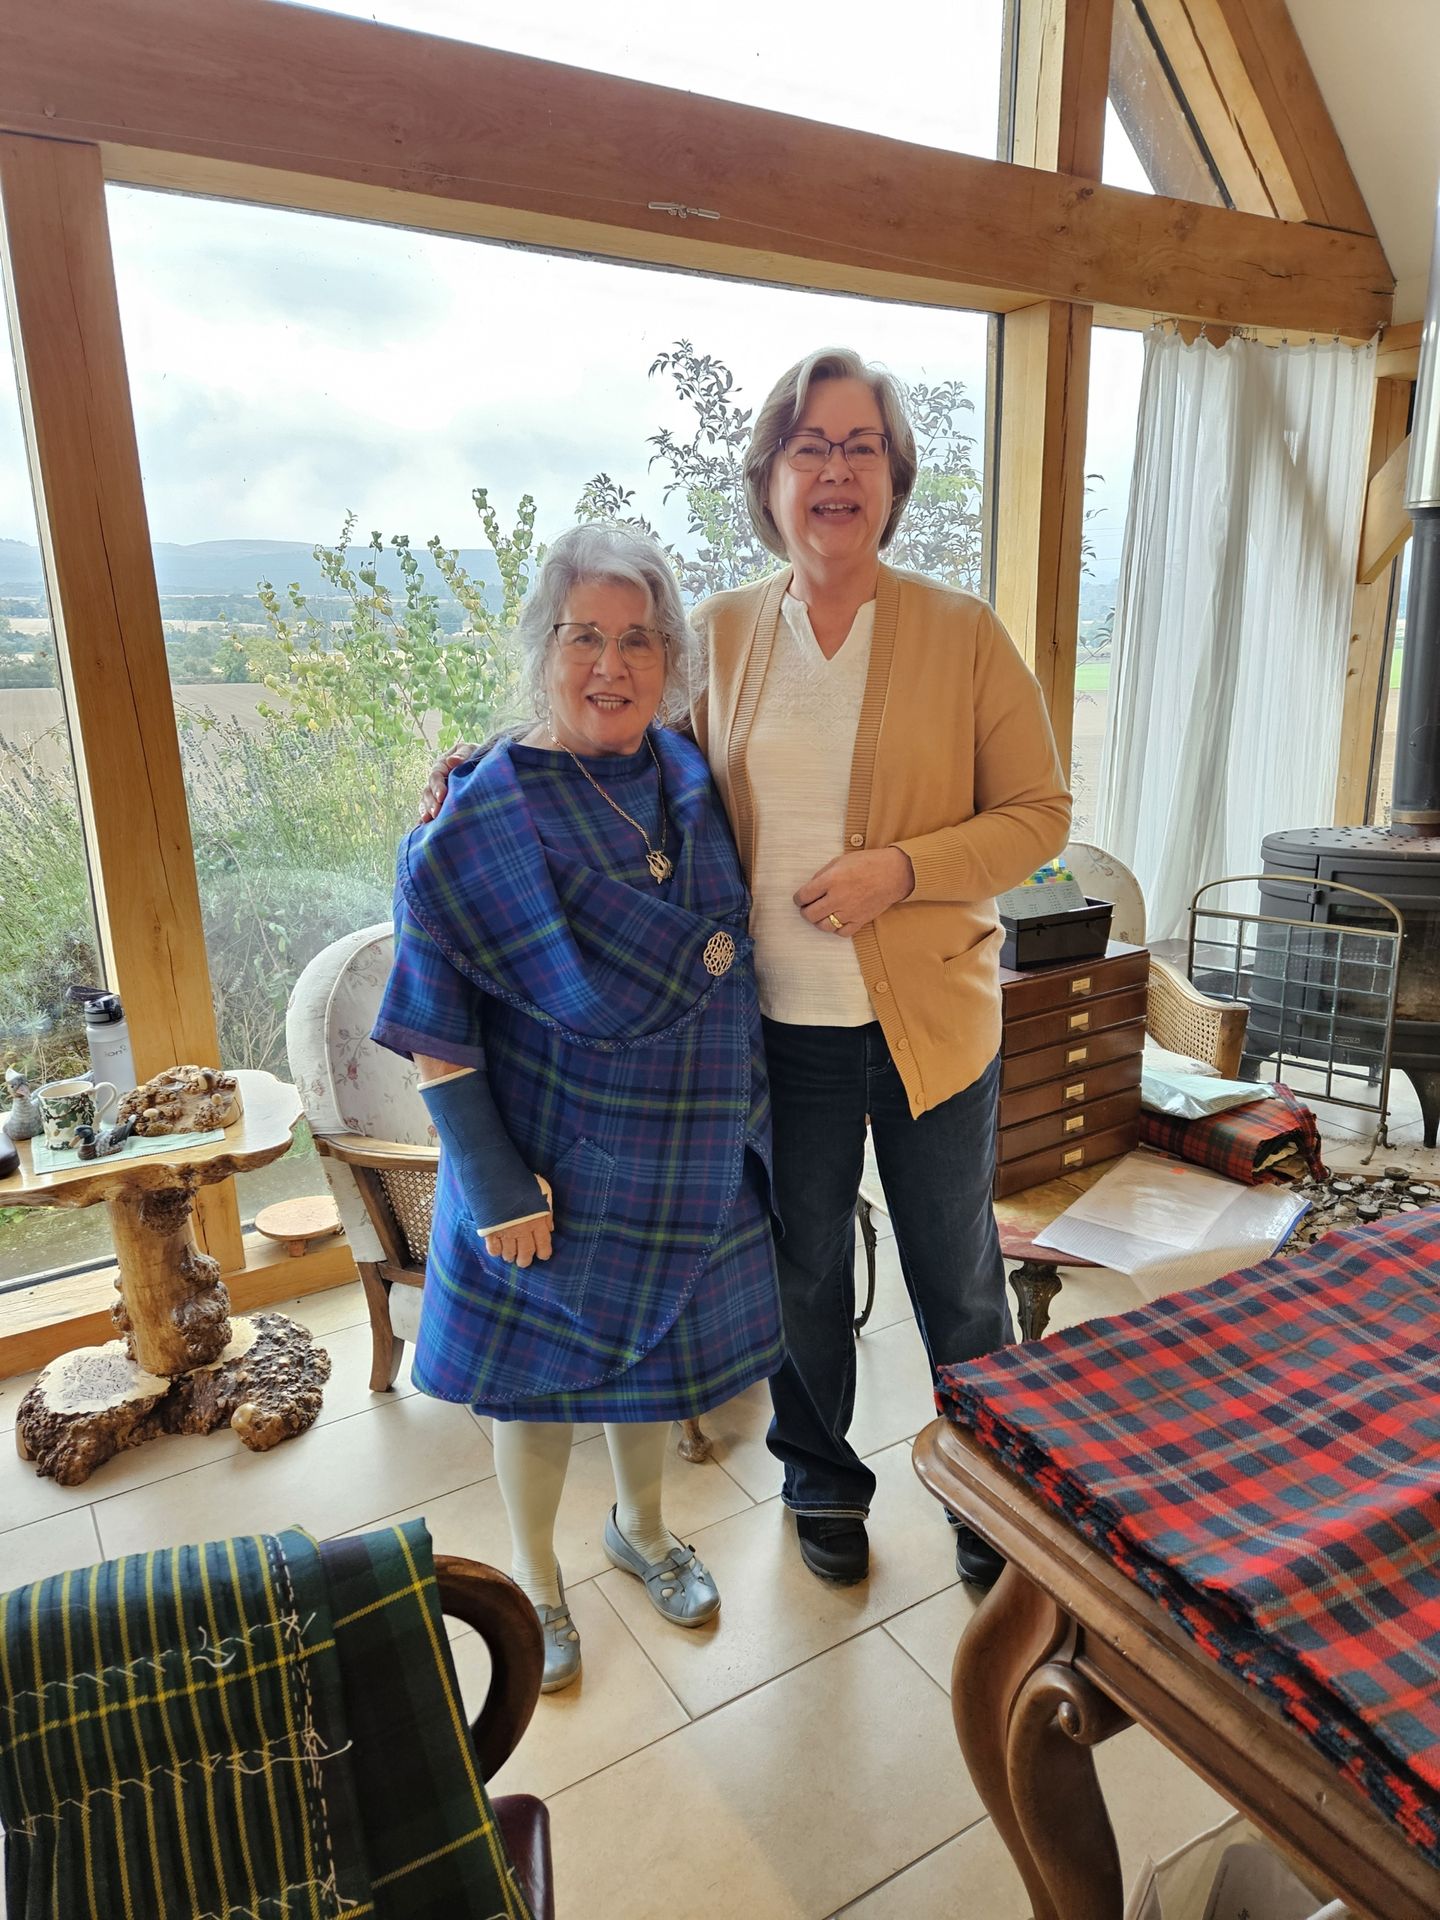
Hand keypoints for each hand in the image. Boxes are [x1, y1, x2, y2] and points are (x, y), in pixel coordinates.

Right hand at [419, 742, 479, 822]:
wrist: (489, 766)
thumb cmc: (478, 755)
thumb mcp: (471, 750)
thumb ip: (462, 755)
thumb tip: (452, 761)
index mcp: (442, 765)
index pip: (436, 776)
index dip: (437, 786)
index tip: (442, 797)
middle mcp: (438, 780)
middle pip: (428, 791)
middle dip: (431, 803)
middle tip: (435, 813)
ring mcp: (438, 793)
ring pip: (427, 802)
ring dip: (426, 811)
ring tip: (428, 821)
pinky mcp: (442, 804)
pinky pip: (431, 812)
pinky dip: (427, 820)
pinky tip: (425, 828)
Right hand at [485, 1176, 553, 1266]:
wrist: (497, 1175)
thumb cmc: (522, 1182)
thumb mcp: (543, 1192)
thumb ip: (547, 1212)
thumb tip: (550, 1229)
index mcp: (537, 1221)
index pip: (543, 1246)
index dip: (544, 1253)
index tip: (542, 1255)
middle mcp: (522, 1230)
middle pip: (525, 1254)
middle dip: (525, 1260)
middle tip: (523, 1261)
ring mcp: (505, 1231)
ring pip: (509, 1254)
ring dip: (510, 1256)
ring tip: (510, 1255)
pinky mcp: (490, 1231)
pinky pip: (493, 1250)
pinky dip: (496, 1252)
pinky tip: (498, 1248)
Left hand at [795, 847, 914, 937]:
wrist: (893, 873)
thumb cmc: (867, 863)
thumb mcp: (839, 861)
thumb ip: (822, 875)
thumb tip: (810, 888)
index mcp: (830, 880)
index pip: (804, 896)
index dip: (799, 898)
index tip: (801, 898)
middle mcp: (838, 897)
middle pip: (810, 914)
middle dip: (805, 911)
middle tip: (808, 908)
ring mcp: (849, 911)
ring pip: (823, 926)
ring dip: (818, 921)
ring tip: (821, 914)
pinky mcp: (860, 920)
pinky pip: (841, 932)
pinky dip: (836, 928)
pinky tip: (837, 920)